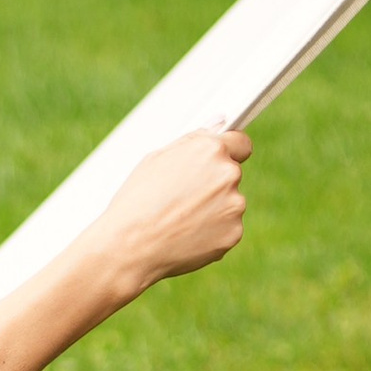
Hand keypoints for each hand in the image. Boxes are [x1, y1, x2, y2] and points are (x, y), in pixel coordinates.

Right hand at [96, 126, 251, 294]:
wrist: (129, 247)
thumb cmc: (136, 201)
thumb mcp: (156, 160)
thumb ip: (193, 141)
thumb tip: (219, 122)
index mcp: (210, 149)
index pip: (241, 143)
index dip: (230, 153)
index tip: (221, 162)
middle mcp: (228, 174)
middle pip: (230, 175)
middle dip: (212, 185)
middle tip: (180, 200)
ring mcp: (234, 205)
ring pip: (229, 204)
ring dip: (211, 210)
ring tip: (177, 221)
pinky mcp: (234, 233)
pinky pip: (227, 229)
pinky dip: (211, 233)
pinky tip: (185, 237)